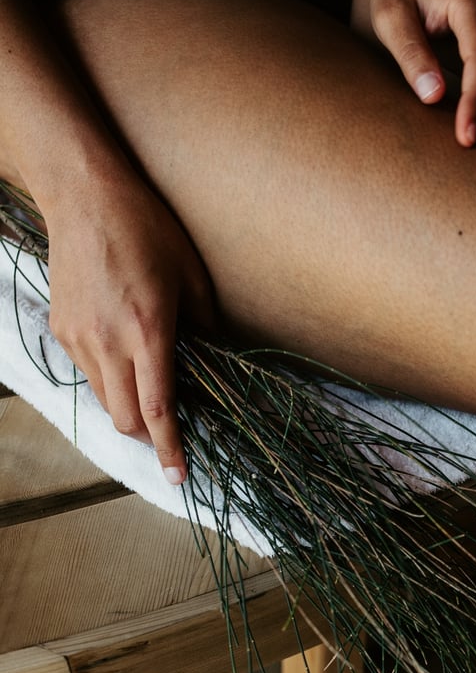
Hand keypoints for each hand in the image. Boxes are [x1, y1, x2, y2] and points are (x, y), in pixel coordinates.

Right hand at [43, 171, 212, 485]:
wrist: (84, 196)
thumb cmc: (147, 229)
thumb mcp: (191, 277)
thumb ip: (204, 327)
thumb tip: (215, 361)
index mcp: (148, 332)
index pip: (159, 409)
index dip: (169, 448)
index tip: (177, 476)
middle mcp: (109, 342)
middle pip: (127, 418)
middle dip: (149, 434)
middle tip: (170, 429)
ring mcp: (79, 338)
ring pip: (104, 401)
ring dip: (128, 408)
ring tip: (148, 389)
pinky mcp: (61, 329)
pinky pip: (87, 374)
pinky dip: (109, 381)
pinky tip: (123, 358)